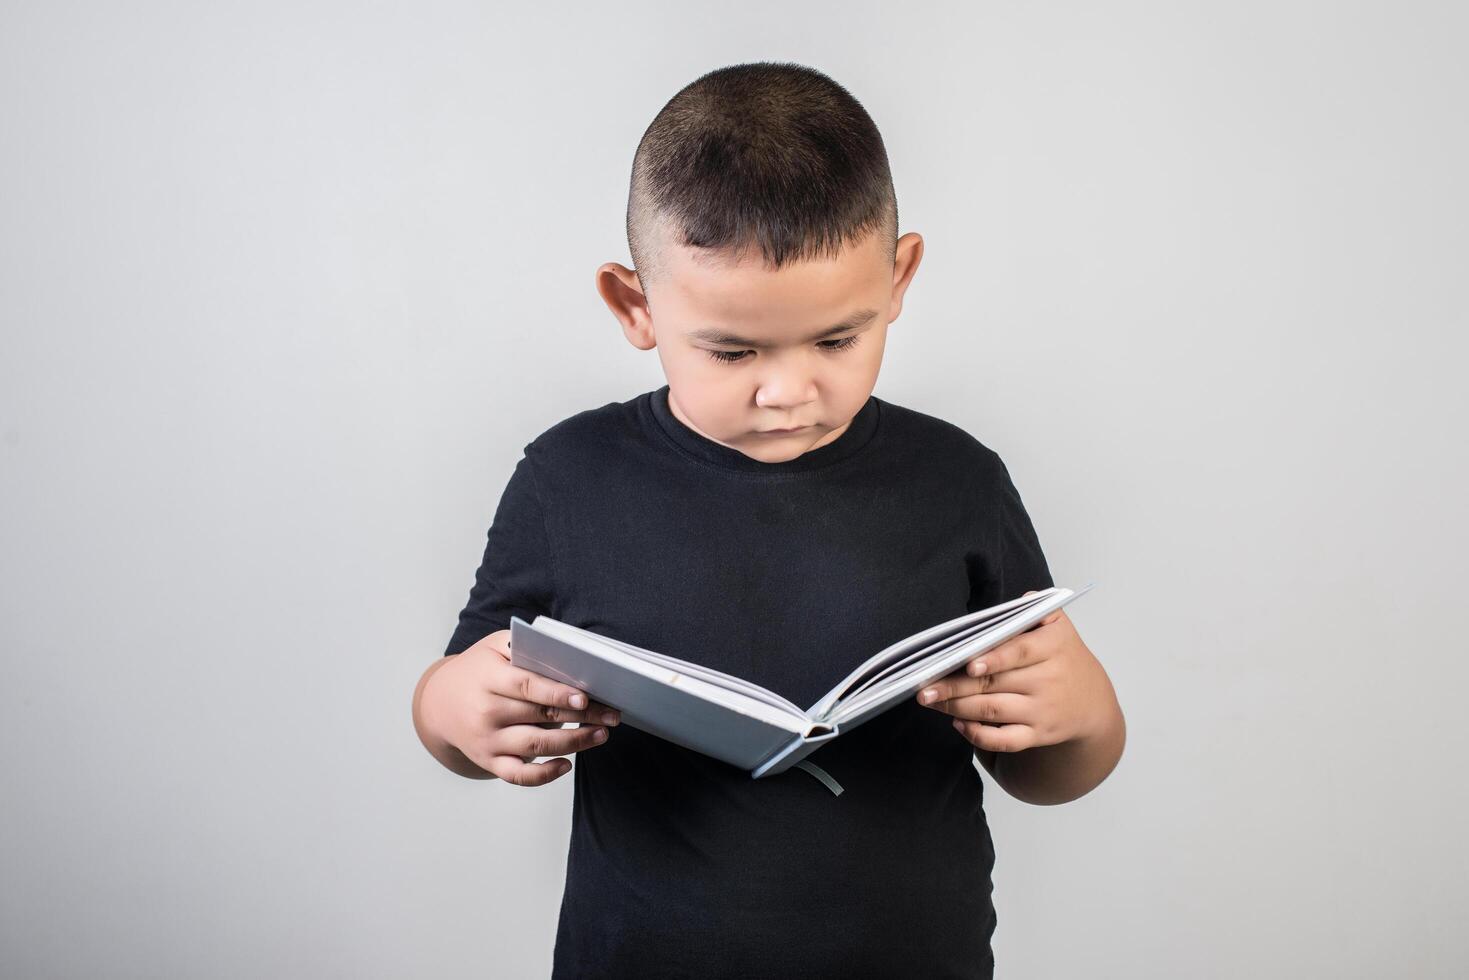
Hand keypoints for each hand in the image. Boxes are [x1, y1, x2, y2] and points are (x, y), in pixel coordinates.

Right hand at [420, 629, 620, 785]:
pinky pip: (518, 776)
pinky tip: (566, 764)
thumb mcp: (494, 647)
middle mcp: (486, 713)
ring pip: (534, 747)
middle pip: (539, 717)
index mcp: (488, 679)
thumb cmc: (478, 670)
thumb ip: (526, 648)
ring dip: (573, 743)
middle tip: (611, 715)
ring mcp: (487, 741)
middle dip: (581, 717)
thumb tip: (569, 657)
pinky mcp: (489, 761)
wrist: (439, 703)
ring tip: (600, 735)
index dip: (557, 694)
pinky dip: (544, 776)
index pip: (526, 687)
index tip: (585, 698)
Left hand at [915, 592, 1113, 752]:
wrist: (1092, 703)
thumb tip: (1013, 602)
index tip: (968, 663)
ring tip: (930, 700)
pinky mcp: (1038, 735)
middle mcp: (1050, 679)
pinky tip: (958, 724)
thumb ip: (1031, 609)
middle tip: (924, 686)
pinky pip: (1006, 741)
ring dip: (957, 707)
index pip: (1021, 651)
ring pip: (993, 710)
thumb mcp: (1056, 625)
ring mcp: (1043, 710)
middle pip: (995, 683)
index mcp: (1054, 645)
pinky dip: (979, 736)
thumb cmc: (1062, 657)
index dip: (994, 658)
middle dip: (955, 685)